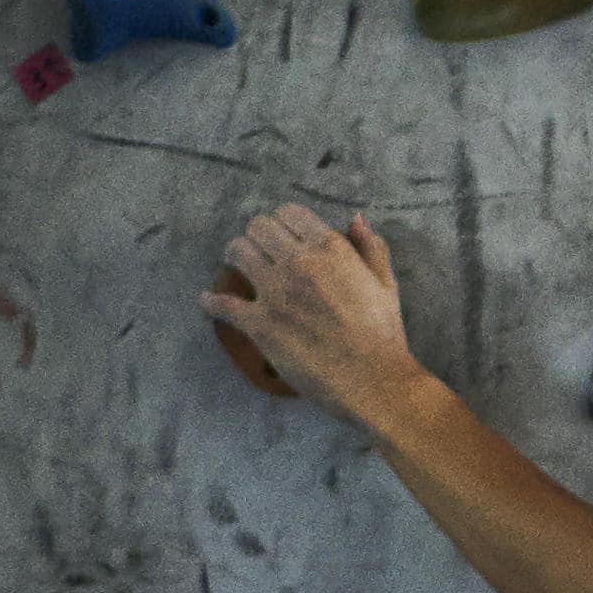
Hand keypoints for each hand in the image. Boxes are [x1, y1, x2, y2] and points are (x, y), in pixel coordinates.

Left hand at [203, 202, 418, 414]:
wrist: (372, 379)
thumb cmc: (383, 333)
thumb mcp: (385, 284)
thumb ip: (370, 247)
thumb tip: (356, 219)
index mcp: (330, 248)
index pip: (289, 213)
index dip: (282, 221)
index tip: (280, 234)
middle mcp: (299, 262)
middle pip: (258, 227)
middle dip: (256, 236)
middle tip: (257, 249)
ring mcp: (276, 291)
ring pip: (238, 252)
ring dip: (235, 256)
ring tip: (236, 265)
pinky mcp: (260, 324)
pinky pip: (222, 305)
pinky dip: (210, 303)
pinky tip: (206, 301)